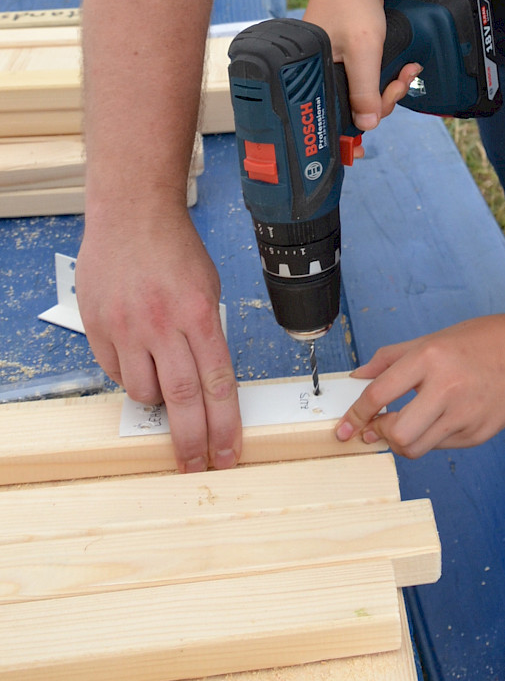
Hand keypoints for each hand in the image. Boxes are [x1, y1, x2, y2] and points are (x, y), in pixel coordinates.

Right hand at [75, 207, 240, 471]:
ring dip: (157, 400)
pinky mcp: (98, 328)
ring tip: (165, 383)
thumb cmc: (175, 248)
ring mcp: (127, 328)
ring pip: (143, 392)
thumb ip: (208, 334)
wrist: (131, 214)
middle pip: (182, 400)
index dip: (225, 426)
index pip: (218, 384)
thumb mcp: (209, 288)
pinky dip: (129, 375)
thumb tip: (209, 381)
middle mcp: (163, 324)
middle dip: (192, 441)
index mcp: (200, 314)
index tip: (228, 454)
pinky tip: (138, 360)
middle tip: (197, 467)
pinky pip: (115, 372)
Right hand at [304, 0, 421, 130]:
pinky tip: (402, 65)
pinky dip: (385, 72)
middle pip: (354, 104)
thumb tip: (367, 124)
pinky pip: (366, 73)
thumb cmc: (352, 0)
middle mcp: (320, 69)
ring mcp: (334, 59)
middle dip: (384, 96)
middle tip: (403, 80)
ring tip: (407, 71)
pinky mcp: (346, 50)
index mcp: (312, 73)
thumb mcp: (364, 48)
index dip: (366, 115)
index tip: (388, 101)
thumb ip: (365, 88)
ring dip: (389, 84)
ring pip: (363, 89)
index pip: (338, 113)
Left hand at [335, 313, 504, 457]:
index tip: (344, 428)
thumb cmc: (482, 341)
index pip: (380, 394)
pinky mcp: (478, 434)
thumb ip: (392, 359)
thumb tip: (359, 377)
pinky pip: (441, 445)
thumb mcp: (433, 338)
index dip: (356, 414)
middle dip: (381, 435)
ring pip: (417, 448)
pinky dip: (432, 436)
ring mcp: (465, 415)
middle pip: (398, 434)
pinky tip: (442, 417)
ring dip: (403, 442)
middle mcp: (447, 388)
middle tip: (377, 427)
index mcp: (431, 357)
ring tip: (407, 424)